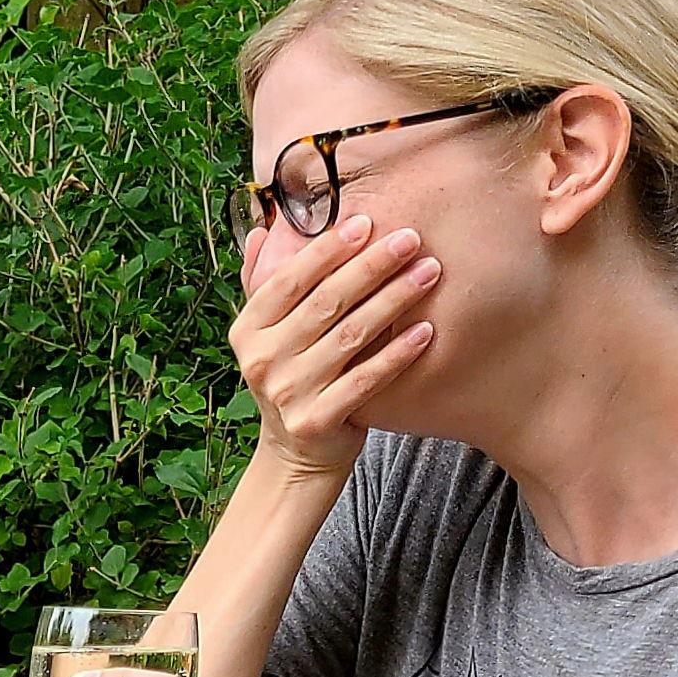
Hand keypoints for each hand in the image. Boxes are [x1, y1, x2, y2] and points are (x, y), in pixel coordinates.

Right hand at [231, 210, 442, 475]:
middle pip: (324, 303)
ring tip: (429, 272)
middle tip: (411, 239)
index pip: (288, 281)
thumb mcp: (269, 335)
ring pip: (349, 336)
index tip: (366, 222)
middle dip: (371, 266)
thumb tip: (264, 232)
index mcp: (247, 331)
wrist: (295, 454)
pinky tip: (426, 330)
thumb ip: (264, 285)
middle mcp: (262, 360)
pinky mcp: (316, 421)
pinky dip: (396, 354)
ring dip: (393, 300)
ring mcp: (288, 393)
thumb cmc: (294, 378)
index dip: (327, 250)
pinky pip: (365, 380)